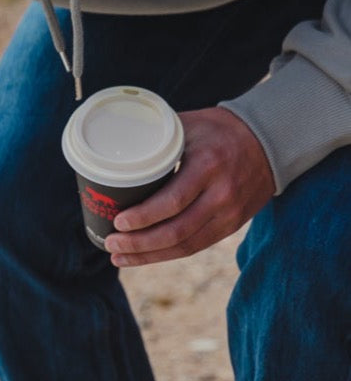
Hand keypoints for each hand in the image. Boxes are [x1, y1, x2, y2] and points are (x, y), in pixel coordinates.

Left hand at [103, 107, 274, 266]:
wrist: (269, 140)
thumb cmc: (218, 129)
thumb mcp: (188, 124)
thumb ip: (157, 138)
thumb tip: (115, 148)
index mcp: (208, 166)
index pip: (173, 200)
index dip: (144, 216)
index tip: (118, 222)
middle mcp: (222, 194)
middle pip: (178, 230)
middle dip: (140, 242)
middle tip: (111, 244)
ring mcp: (230, 214)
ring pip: (187, 245)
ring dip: (150, 255)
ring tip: (120, 256)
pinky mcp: (232, 225)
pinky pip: (198, 245)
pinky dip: (170, 253)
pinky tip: (147, 255)